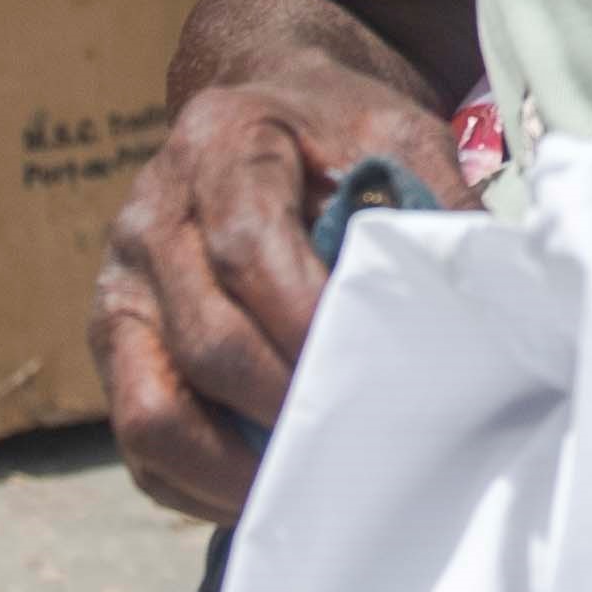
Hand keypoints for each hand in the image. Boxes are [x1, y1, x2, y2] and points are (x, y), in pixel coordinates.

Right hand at [97, 75, 459, 521]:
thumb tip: (479, 302)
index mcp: (221, 146)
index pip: (249, 248)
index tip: (373, 372)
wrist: (263, 107)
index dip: (309, 323)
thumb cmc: (337, 131)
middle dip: (288, 407)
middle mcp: (150, 218)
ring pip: (150, 412)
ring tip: (310, 481)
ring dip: (234, 470)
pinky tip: (268, 484)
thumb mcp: (397, 133)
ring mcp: (120, 288)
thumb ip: (434, 205)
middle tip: (359, 444)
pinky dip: (200, 483)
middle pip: (206, 343)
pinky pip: (140, 440)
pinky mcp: (112, 345)